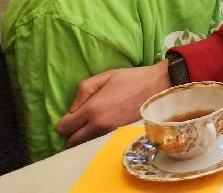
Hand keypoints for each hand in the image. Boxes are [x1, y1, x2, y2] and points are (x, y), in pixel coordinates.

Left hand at [56, 62, 170, 147]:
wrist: (159, 87)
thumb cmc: (132, 79)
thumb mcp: (105, 76)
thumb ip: (83, 90)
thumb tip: (73, 108)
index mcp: (93, 109)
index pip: (64, 127)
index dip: (64, 122)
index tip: (71, 117)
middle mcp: (99, 125)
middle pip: (72, 143)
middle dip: (71, 134)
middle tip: (79, 124)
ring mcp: (110, 134)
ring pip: (85, 146)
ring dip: (83, 139)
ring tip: (91, 126)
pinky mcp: (119, 137)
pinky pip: (99, 145)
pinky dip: (96, 140)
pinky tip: (103, 129)